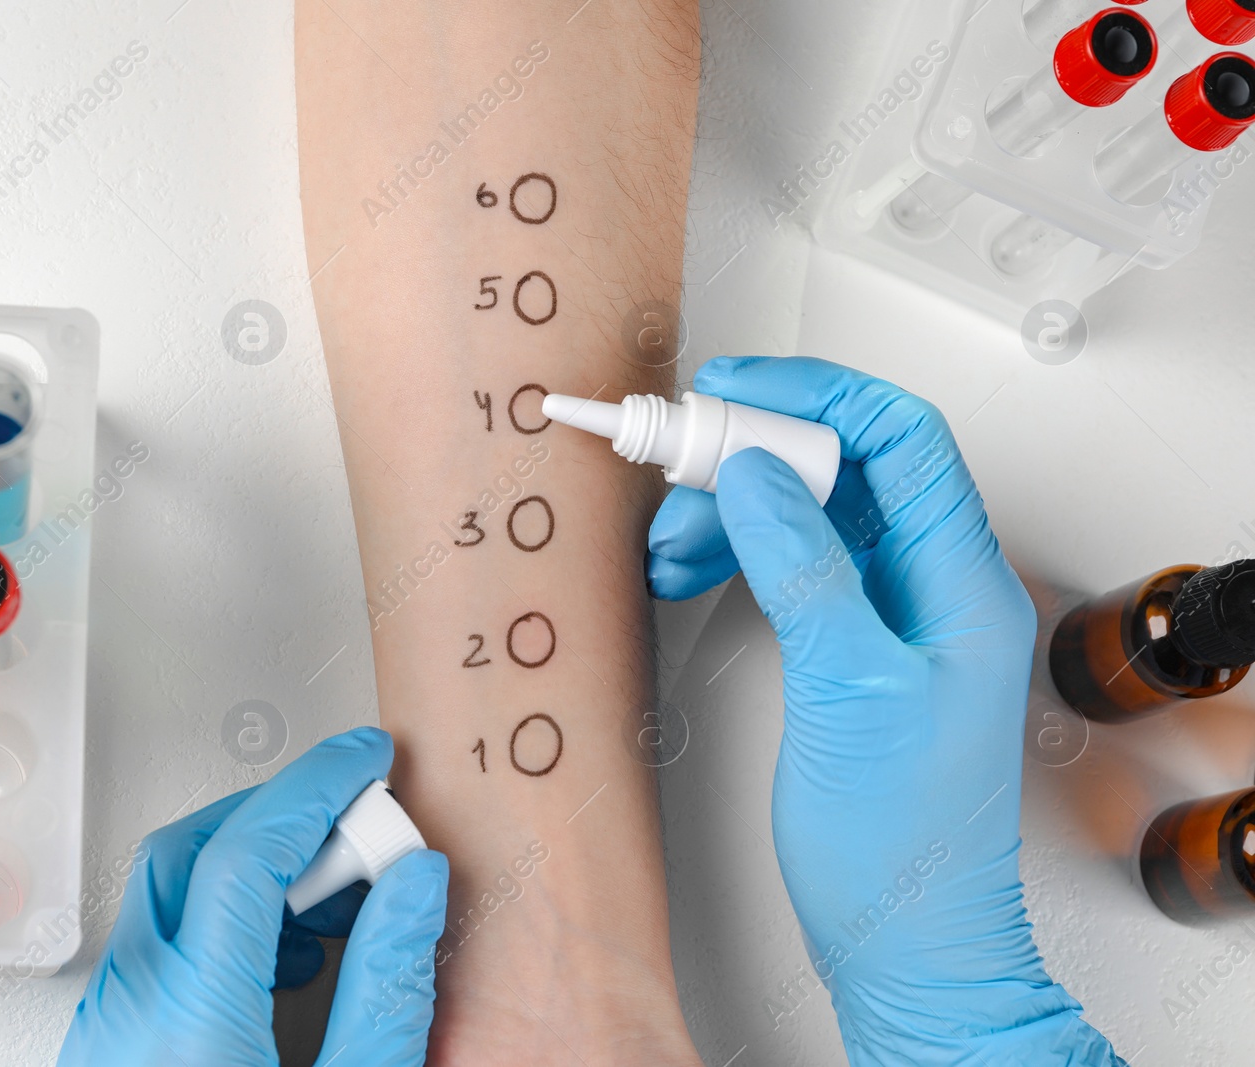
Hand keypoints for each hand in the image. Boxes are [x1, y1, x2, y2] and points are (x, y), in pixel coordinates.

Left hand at [59, 727, 448, 1066]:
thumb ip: (388, 990)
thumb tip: (414, 886)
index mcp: (190, 1013)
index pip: (247, 849)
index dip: (316, 787)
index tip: (366, 761)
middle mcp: (131, 1006)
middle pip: (193, 850)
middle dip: (282, 816)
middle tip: (358, 826)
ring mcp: (109, 1022)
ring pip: (169, 891)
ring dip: (254, 870)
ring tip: (339, 903)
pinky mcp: (109, 1041)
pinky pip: (158, 942)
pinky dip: (224, 918)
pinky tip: (290, 957)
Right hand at [647, 358, 1122, 1065]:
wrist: (902, 940)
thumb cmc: (903, 842)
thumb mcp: (851, 690)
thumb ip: (805, 570)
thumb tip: (755, 475)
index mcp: (961, 583)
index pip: (902, 440)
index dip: (819, 394)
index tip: (734, 388)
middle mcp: (930, 587)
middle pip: (843, 469)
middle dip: (752, 455)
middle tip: (676, 465)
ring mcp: (887, 617)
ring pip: (806, 515)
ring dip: (730, 511)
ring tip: (670, 539)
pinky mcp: (847, 647)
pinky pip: (789, 566)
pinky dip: (734, 555)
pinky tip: (687, 568)